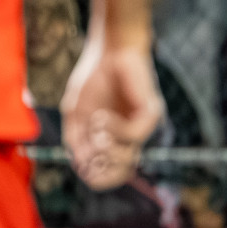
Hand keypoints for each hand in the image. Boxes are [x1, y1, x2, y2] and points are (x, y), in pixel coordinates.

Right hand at [60, 34, 162, 190]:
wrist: (110, 52)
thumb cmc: (94, 80)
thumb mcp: (76, 114)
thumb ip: (76, 141)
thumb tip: (82, 167)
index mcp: (114, 140)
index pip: (110, 174)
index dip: (94, 176)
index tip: (82, 161)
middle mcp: (131, 138)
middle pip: (120, 175)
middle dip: (99, 165)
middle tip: (90, 144)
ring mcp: (142, 127)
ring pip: (127, 160)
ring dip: (104, 147)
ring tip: (96, 124)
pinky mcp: (151, 116)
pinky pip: (131, 137)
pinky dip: (111, 129)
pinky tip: (101, 116)